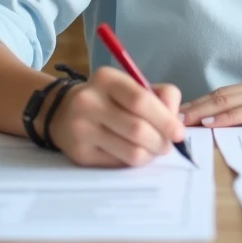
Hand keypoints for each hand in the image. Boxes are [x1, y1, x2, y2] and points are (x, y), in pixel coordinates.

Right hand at [48, 66, 184, 167]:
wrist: (62, 113)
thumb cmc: (108, 99)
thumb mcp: (130, 86)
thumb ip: (160, 97)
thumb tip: (177, 122)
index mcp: (106, 79)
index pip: (141, 100)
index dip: (165, 119)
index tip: (179, 132)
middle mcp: (89, 102)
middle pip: (137, 129)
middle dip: (161, 141)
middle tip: (168, 145)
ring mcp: (81, 129)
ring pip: (130, 151)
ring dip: (150, 154)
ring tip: (153, 150)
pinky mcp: (79, 154)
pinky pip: (118, 163)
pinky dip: (133, 161)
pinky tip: (133, 153)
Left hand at [179, 71, 241, 127]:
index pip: (222, 94)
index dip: (197, 103)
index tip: (174, 114)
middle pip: (218, 94)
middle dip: (190, 107)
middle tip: (163, 117)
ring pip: (228, 100)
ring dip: (202, 111)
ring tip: (179, 121)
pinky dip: (228, 116)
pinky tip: (213, 121)